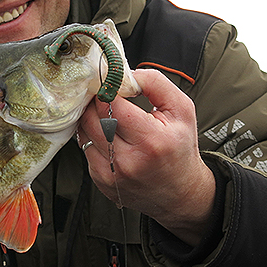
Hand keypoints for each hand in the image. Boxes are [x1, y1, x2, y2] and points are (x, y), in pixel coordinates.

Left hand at [77, 69, 214, 245]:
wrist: (180, 193)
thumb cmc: (180, 148)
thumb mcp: (181, 110)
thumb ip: (156, 84)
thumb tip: (126, 73)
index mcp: (152, 141)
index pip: (112, 106)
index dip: (107, 89)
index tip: (110, 82)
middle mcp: (129, 160)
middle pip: (92, 118)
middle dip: (96, 101)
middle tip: (105, 95)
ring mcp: (112, 173)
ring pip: (84, 132)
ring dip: (90, 117)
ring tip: (106, 113)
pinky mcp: (101, 180)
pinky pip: (85, 148)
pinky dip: (92, 136)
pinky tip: (106, 134)